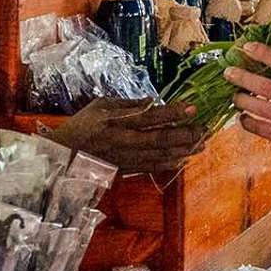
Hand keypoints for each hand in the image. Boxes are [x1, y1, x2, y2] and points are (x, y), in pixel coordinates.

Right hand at [48, 97, 204, 174]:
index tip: (192, 109)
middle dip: (185, 135)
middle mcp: (124, 141)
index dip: (173, 114)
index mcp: (117, 121)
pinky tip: (184, 159)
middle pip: (160, 139)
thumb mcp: (100, 105)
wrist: (64, 155)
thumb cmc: (81, 125)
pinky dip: (169, 163)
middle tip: (205, 130)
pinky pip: (152, 167)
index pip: (150, 117)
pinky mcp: (126, 169)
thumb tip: (152, 101)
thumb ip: (127, 104)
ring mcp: (126, 158)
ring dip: (183, 150)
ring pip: (160, 155)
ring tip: (202, 145)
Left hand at [227, 42, 270, 156]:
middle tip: (228, 72)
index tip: (247, 46)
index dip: (263, 53)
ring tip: (235, 95)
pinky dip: (248, 121)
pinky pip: (260, 129)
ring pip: (257, 108)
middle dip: (242, 77)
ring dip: (241, 100)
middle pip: (263, 86)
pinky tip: (244, 116)